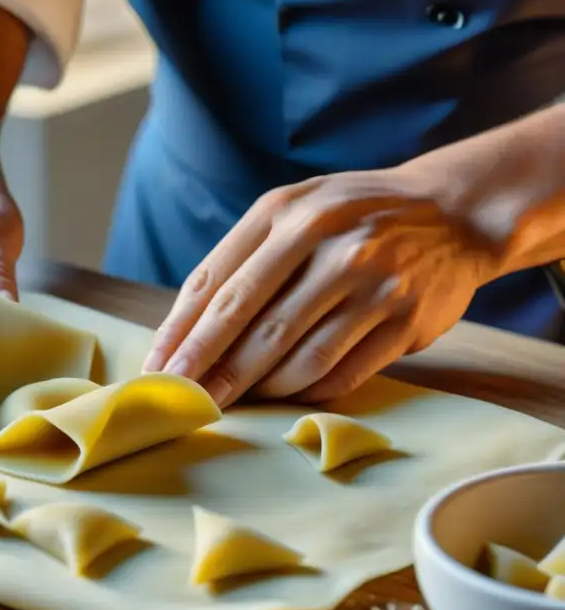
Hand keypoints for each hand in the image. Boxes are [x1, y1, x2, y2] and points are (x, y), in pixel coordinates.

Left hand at [143, 166, 502, 406]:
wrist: (454, 211)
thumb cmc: (350, 215)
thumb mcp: (293, 209)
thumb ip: (241, 258)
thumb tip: (184, 330)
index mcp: (285, 211)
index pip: (216, 282)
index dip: (181, 333)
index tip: (156, 369)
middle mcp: (327, 241)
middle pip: (249, 322)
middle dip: (206, 370)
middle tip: (180, 400)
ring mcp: (370, 282)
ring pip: (294, 355)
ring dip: (256, 386)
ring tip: (232, 399)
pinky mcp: (404, 321)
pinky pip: (339, 371)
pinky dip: (305, 392)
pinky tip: (283, 395)